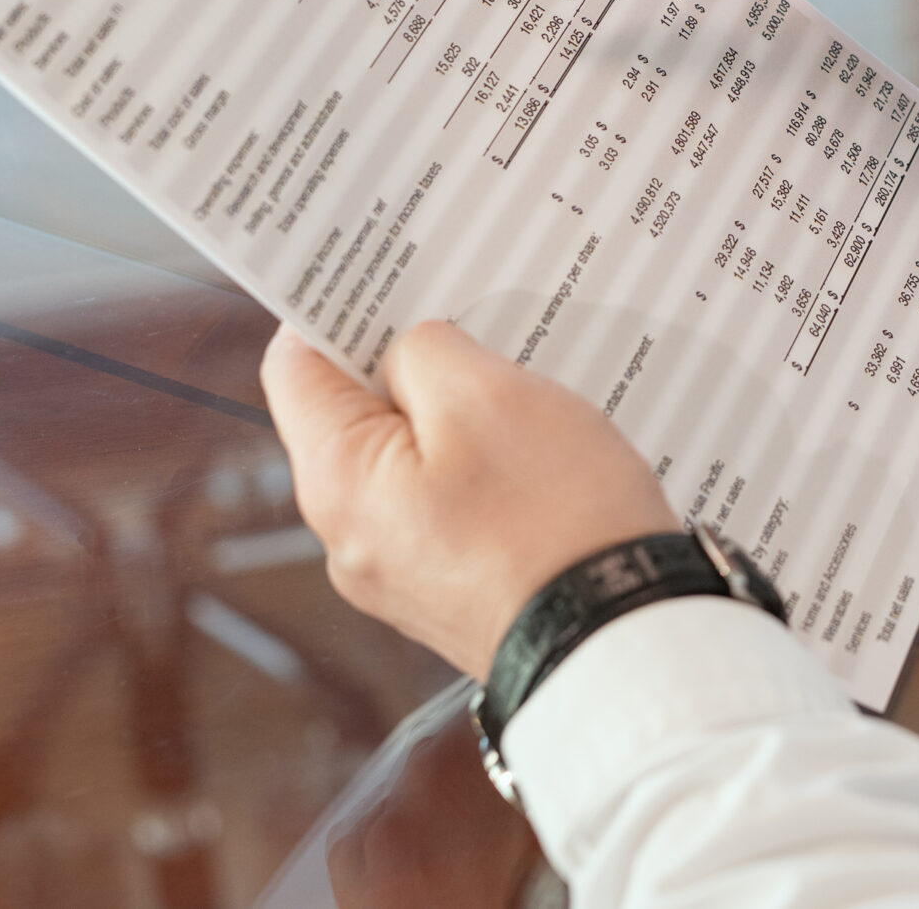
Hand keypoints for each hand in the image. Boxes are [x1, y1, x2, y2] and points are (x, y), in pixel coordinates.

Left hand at [260, 322, 675, 678]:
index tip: (389, 273)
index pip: (295, 365)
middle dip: (412, 361)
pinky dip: (488, 466)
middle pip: (356, 412)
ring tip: (526, 390)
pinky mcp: (455, 590)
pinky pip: (452, 502)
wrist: (623, 646)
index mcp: (337, 481)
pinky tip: (541, 452)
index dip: (336, 308)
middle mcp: (351, 536)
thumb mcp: (486, 396)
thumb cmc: (554, 519)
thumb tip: (409, 349)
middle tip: (477, 322)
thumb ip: (425, 350)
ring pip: (414, 457)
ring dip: (462, 415)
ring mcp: (403, 571)